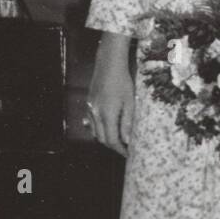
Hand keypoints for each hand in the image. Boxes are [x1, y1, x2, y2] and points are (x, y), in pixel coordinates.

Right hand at [86, 38, 133, 156]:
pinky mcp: (89, 104)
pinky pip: (91, 123)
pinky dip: (99, 129)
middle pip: (102, 139)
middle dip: (113, 146)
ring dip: (106, 138)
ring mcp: (90, 109)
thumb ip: (127, 123)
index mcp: (107, 115)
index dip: (120, 150)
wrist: (108, 65)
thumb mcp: (130, 102)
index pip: (112, 140)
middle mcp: (96, 114)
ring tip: (118, 139)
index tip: (129, 153)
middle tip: (125, 148)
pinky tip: (106, 128)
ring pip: (95, 132)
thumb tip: (127, 141)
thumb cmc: (122, 82)